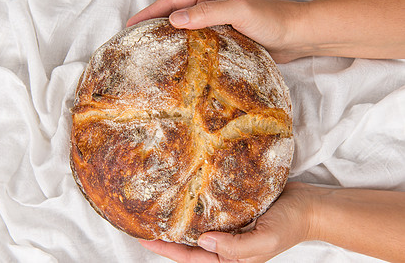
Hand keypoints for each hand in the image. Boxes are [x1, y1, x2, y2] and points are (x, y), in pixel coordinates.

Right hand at [126, 0, 305, 62]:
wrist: (296, 35)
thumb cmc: (272, 19)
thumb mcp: (239, 11)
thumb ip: (208, 13)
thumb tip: (174, 20)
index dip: (152, 11)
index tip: (132, 24)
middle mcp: (213, 2)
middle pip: (177, 11)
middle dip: (155, 22)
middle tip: (136, 39)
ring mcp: (218, 18)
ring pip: (186, 26)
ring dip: (169, 35)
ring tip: (150, 49)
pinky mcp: (224, 34)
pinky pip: (199, 39)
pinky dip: (185, 46)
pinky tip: (178, 58)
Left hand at [139, 182, 322, 261]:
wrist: (309, 206)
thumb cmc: (290, 225)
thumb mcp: (265, 241)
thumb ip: (236, 248)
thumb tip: (203, 242)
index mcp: (230, 258)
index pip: (191, 257)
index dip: (166, 250)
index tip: (144, 239)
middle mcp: (226, 244)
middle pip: (190, 244)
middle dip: (167, 237)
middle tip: (145, 223)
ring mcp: (229, 226)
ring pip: (197, 227)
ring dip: (179, 221)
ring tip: (158, 210)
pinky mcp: (234, 210)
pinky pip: (210, 210)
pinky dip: (196, 207)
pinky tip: (184, 197)